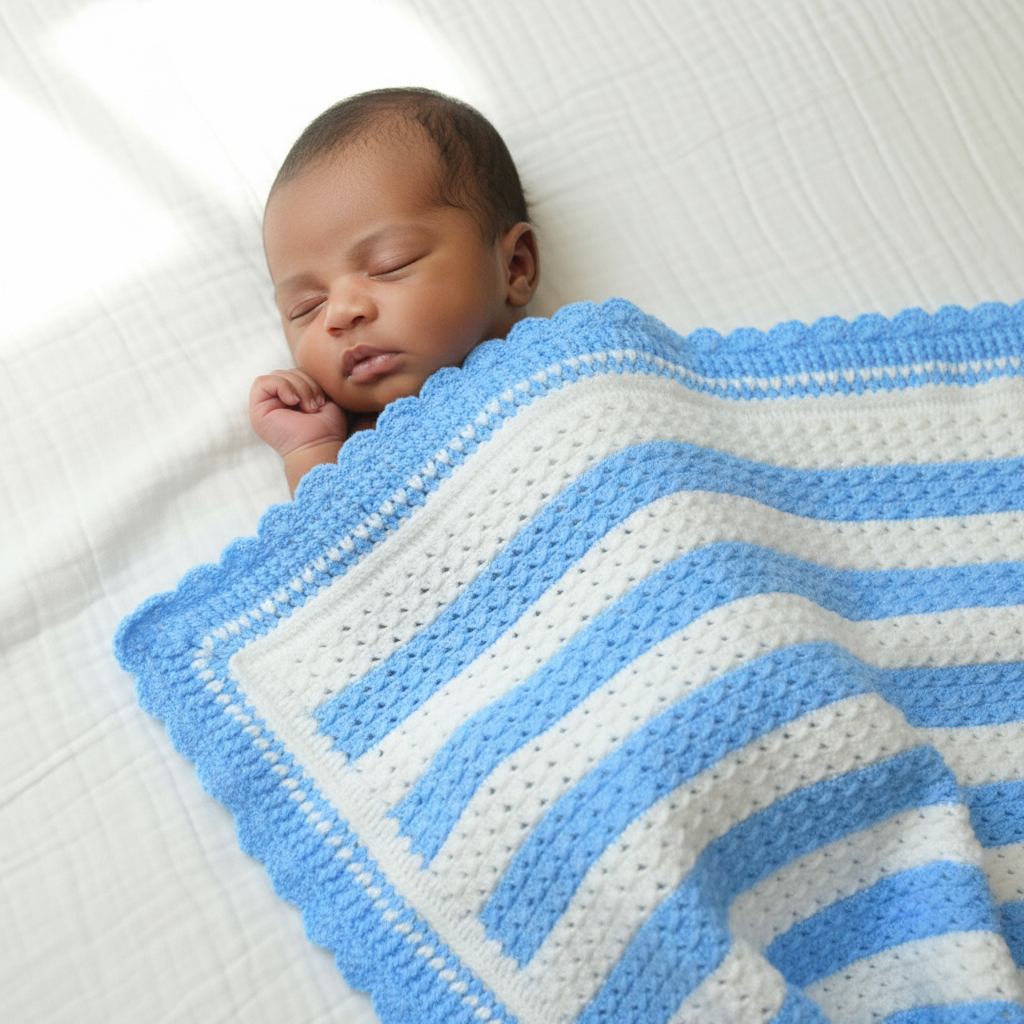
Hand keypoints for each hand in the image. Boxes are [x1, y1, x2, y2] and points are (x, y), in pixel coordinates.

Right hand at [250, 369, 347, 495]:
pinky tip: (294, 402)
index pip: (294, 374)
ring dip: (298, 387)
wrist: (320, 447)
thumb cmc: (326, 429)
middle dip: (305, 383)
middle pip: (285, 372)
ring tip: (309, 407)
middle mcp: (275, 403)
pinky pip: (262, 382)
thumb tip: (301, 368)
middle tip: (315, 405)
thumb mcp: (321, 397)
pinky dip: (282, 387)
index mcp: (289, 400)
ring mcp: (265, 407)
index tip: (322, 400)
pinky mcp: (257, 411)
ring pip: (276, 375)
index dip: (309, 380)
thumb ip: (309, 382)